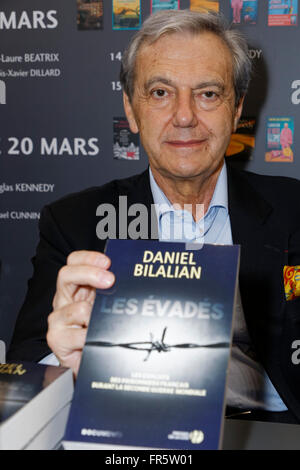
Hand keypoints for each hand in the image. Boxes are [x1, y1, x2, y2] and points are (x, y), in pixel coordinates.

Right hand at [47, 250, 114, 376]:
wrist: (87, 364)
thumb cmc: (98, 333)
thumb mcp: (105, 308)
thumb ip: (112, 293)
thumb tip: (132, 279)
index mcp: (76, 288)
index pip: (74, 262)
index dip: (89, 258)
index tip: (107, 262)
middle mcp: (64, 300)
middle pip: (66, 275)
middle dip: (90, 274)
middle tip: (110, 280)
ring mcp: (58, 319)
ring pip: (77, 308)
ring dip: (96, 317)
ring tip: (105, 326)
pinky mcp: (56, 339)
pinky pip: (79, 335)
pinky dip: (92, 338)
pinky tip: (97, 341)